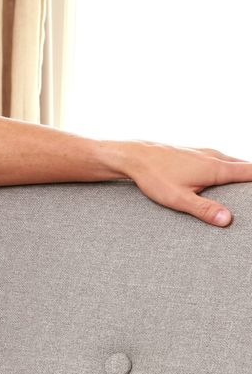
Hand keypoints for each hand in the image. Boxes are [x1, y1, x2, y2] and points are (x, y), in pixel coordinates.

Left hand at [114, 141, 251, 226]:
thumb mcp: (179, 199)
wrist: (134, 157)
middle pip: (245, 166)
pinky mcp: (195, 154)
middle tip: (250, 196)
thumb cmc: (155, 177)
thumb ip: (204, 209)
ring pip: (233, 162)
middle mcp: (214, 157)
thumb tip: (228, 220)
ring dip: (242, 172)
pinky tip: (225, 177)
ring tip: (244, 189)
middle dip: (251, 179)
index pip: (251, 172)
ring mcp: (204, 153)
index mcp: (216, 168)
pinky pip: (220, 160)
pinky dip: (229, 167)